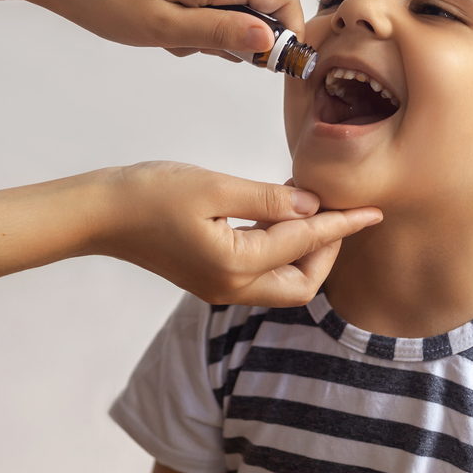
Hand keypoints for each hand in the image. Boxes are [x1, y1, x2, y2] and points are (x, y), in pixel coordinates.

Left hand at [16, 0, 304, 55]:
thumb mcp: (166, 29)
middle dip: (246, 33)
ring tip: (176, 38)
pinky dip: (204, 12)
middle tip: (203, 52)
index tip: (271, 65)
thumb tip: (270, 39)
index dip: (288, 33)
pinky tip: (170, 24)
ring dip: (220, 25)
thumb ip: (222, 33)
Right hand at [92, 162, 380, 306]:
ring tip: (311, 203)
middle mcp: (232, 286)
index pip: (305, 246)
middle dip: (328, 249)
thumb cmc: (150, 194)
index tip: (372, 211)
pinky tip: (280, 212)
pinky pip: (262, 272)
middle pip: (302, 283)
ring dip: (304, 248)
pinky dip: (281, 247)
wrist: (101, 214)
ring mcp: (220, 287)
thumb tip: (310, 203)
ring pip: (283, 281)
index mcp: (236, 265)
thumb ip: (268, 198)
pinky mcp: (211, 277)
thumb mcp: (215, 186)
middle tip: (338, 207)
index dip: (342, 226)